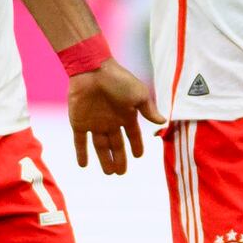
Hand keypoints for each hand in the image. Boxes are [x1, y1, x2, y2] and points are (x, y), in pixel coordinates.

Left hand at [64, 56, 153, 177]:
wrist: (93, 70)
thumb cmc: (118, 79)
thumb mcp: (138, 94)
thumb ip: (149, 110)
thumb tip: (163, 122)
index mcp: (126, 115)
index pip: (133, 135)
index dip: (136, 146)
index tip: (139, 157)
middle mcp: (111, 121)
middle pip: (116, 145)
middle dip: (119, 159)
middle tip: (120, 173)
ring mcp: (94, 123)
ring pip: (100, 146)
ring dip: (104, 160)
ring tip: (109, 173)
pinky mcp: (79, 122)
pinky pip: (80, 141)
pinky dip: (81, 153)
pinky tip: (83, 165)